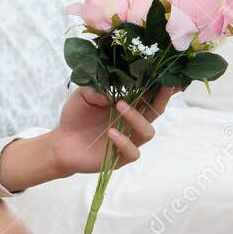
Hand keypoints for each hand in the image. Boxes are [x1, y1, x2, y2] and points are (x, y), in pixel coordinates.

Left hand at [51, 85, 174, 175]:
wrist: (61, 142)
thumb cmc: (75, 117)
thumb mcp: (83, 95)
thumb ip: (97, 89)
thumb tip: (113, 92)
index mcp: (128, 105)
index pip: (149, 95)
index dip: (163, 87)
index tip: (171, 75)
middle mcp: (132, 122)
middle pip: (156, 111)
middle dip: (163, 98)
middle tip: (163, 86)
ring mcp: (128, 140)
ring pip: (148, 132)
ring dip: (137, 118)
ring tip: (120, 106)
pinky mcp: (120, 157)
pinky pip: (133, 152)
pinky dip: (124, 142)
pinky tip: (111, 133)